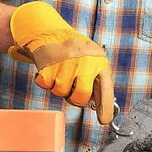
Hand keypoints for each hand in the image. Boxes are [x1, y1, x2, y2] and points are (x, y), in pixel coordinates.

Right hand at [7, 1, 113, 124]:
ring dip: (59, 88)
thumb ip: (96, 81)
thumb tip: (98, 105)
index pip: (106, 89)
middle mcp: (85, 63)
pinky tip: (50, 70)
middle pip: (81, 97)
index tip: (104, 120)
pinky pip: (47, 86)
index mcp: (98, 62)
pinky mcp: (48, 65)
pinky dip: (46, 82)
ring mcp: (66, 64)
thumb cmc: (74, 51)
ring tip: (61, 73)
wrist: (50, 31)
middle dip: (75, 98)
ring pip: (61, 93)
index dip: (105, 108)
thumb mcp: (91, 61)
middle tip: (72, 89)